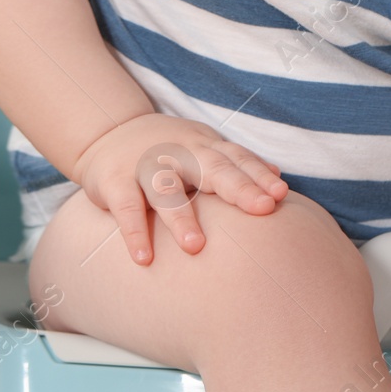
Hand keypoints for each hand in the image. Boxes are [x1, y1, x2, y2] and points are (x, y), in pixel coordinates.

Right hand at [73, 114, 288, 264]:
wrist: (109, 131)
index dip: (259, 175)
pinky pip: (126, 208)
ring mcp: (146, 165)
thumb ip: (236, 164)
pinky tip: (144, 259)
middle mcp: (179, 153)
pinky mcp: (114, 181)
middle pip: (212, 168)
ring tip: (196, 247)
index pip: (237, 159)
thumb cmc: (169, 152)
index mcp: (205, 147)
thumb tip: (279, 176)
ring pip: (166, 190)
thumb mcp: (203, 151)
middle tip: (263, 209)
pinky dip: (134, 233)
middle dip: (239, 188)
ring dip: (181, 218)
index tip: (281, 195)